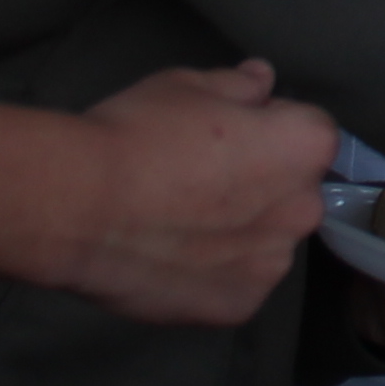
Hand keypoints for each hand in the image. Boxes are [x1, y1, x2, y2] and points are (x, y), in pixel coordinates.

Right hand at [0, 60, 333, 324]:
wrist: (78, 206)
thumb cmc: (137, 134)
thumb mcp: (188, 85)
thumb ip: (239, 85)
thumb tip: (263, 79)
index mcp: (306, 146)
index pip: (305, 130)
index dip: (263, 128)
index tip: (221, 134)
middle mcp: (304, 208)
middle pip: (292, 190)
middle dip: (260, 183)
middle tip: (198, 180)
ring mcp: (273, 263)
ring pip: (267, 240)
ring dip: (241, 232)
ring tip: (179, 224)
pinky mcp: (239, 306)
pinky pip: (237, 282)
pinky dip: (213, 274)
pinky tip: (172, 259)